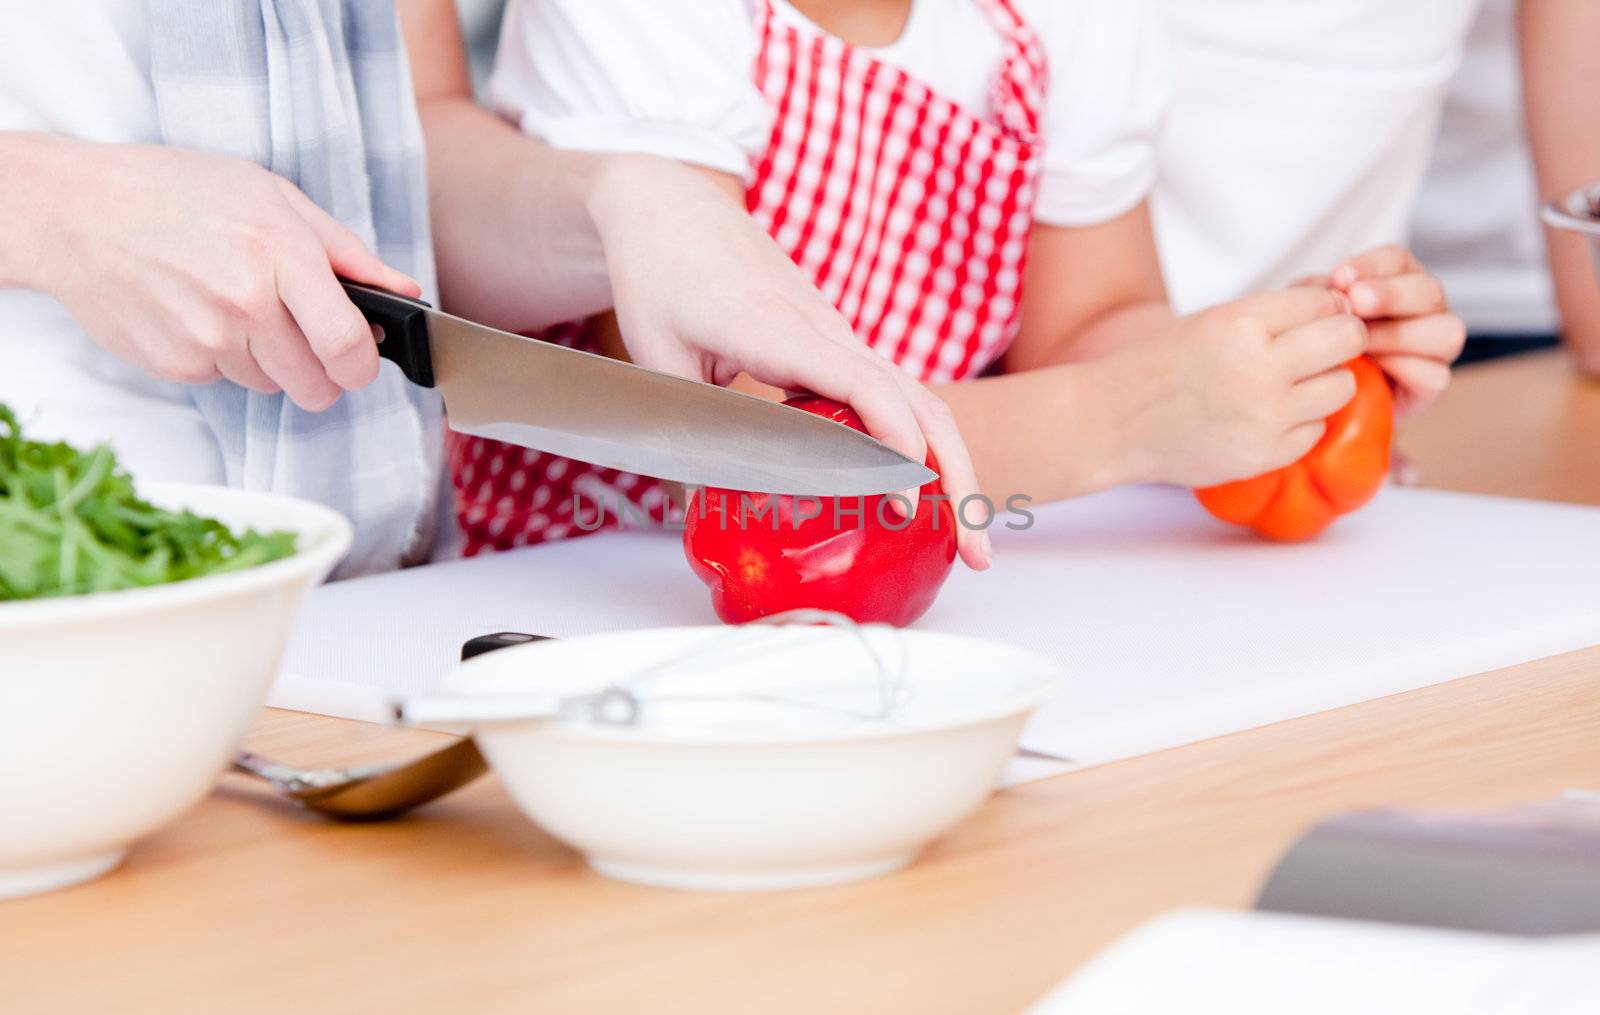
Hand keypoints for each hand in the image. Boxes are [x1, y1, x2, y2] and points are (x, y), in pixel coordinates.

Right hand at [26, 136, 418, 410]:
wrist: (77, 211)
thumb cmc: (180, 193)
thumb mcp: (273, 197)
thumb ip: (347, 252)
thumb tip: (406, 291)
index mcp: (280, 253)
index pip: (348, 345)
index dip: (365, 365)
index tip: (363, 361)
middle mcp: (244, 302)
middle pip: (317, 386)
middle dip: (323, 373)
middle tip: (306, 340)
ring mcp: (205, 339)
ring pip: (274, 387)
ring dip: (270, 361)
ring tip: (238, 308)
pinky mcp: (175, 364)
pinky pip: (227, 381)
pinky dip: (224, 358)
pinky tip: (200, 313)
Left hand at [583, 156, 990, 569]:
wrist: (673, 208)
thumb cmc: (660, 276)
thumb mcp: (656, 359)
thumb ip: (685, 435)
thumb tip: (705, 518)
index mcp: (779, 329)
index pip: (863, 385)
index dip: (893, 442)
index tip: (907, 500)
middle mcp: (826, 332)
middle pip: (920, 402)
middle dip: (956, 476)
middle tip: (975, 552)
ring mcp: (838, 337)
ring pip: (919, 402)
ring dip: (950, 468)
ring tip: (965, 541)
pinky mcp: (835, 346)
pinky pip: (892, 398)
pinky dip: (918, 447)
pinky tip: (915, 496)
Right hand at [1104, 287, 1367, 487]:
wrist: (1112, 421)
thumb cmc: (1162, 364)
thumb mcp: (1213, 319)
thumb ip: (1275, 315)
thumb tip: (1345, 310)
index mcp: (1241, 323)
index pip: (1326, 303)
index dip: (1327, 308)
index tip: (1313, 319)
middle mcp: (1258, 368)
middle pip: (1347, 341)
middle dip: (1340, 340)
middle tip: (1320, 349)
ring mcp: (1264, 416)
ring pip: (1342, 388)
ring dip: (1323, 383)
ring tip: (1290, 385)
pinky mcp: (1264, 455)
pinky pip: (1315, 430)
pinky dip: (1299, 422)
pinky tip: (1265, 416)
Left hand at [1325, 245, 1464, 414]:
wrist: (1323, 394)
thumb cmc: (1321, 342)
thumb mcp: (1313, 313)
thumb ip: (1320, 296)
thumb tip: (1326, 290)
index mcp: (1398, 279)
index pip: (1397, 260)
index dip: (1372, 265)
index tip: (1340, 276)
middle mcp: (1425, 308)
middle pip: (1428, 290)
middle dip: (1391, 294)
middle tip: (1356, 302)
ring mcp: (1436, 345)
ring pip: (1446, 331)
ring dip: (1399, 334)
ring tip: (1362, 342)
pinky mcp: (1432, 384)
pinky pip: (1436, 375)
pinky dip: (1404, 370)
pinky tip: (1374, 369)